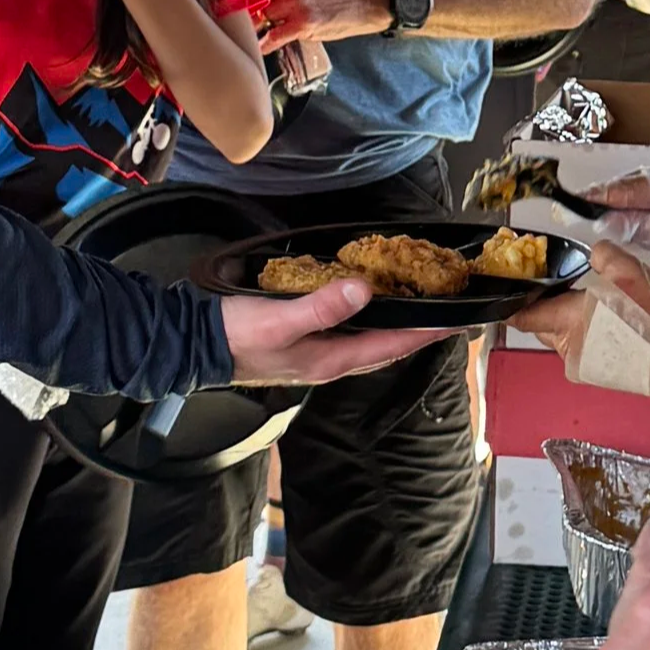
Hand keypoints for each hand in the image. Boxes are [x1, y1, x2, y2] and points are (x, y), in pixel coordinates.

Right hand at [221, 277, 459, 383]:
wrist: (194, 344)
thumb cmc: (236, 335)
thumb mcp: (279, 319)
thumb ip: (321, 306)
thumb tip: (363, 290)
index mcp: (330, 360)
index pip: (391, 346)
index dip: (425, 334)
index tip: (456, 322)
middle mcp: (329, 360)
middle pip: (386, 346)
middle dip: (418, 331)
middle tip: (449, 314)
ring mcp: (316, 352)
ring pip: (369, 339)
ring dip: (396, 323)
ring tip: (421, 306)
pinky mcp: (303, 340)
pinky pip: (349, 330)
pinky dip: (368, 316)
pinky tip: (371, 301)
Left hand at [513, 245, 649, 396]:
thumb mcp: (628, 270)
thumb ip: (603, 255)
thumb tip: (596, 254)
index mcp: (564, 322)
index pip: (521, 316)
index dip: (515, 301)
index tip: (518, 285)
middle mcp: (566, 349)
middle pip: (542, 326)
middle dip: (547, 306)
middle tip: (565, 284)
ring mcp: (583, 367)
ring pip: (564, 338)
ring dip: (571, 321)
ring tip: (596, 302)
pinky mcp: (600, 376)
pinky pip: (583, 349)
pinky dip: (588, 335)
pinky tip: (613, 323)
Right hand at [576, 163, 649, 266]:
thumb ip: (640, 228)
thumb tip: (604, 223)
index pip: (619, 189)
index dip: (591, 198)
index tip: (566, 205)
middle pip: (621, 188)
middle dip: (598, 203)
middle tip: (571, 219)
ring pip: (630, 192)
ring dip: (614, 207)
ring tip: (592, 224)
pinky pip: (643, 196)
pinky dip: (630, 208)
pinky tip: (621, 222)